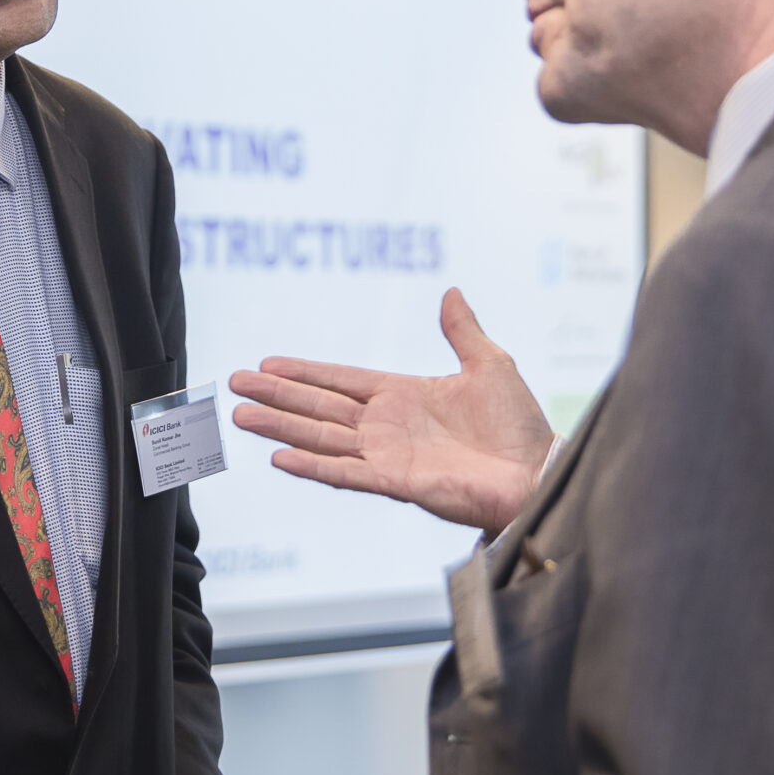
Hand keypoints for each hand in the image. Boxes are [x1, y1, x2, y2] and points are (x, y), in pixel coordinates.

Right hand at [229, 288, 553, 535]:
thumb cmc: (520, 426)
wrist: (537, 472)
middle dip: (278, 396)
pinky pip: (346, 473)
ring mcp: (387, 455)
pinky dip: (313, 466)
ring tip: (241, 417)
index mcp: (404, 396)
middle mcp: (387, 426)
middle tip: (235, 385)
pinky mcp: (396, 482)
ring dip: (281, 428)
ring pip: (321, 438)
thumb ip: (462, 331)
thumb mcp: (489, 364)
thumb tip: (450, 292)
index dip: (305, 373)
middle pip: (320, 408)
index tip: (268, 364)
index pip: (342, 381)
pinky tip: (281, 458)